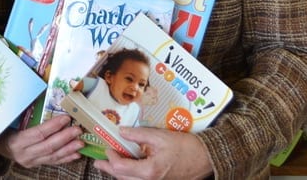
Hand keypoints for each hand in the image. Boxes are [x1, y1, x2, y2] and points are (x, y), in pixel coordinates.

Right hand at [0, 115, 83, 167]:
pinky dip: (65, 158)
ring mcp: (30, 161)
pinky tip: (76, 154)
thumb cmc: (3, 129)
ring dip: (68, 149)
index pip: (38, 134)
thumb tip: (41, 96)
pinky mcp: (35, 164)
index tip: (66, 118)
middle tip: (78, 130)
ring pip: (52, 156)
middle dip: (65, 138)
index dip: (53, 126)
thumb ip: (23, 112)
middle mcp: (24, 154)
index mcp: (16, 141)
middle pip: (48, 146)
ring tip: (81, 143)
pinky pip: (52, 162)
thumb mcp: (9, 121)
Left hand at [93, 125, 212, 178]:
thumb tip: (121, 131)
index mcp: (148, 171)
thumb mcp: (160, 136)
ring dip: (120, 173)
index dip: (110, 157)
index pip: (120, 167)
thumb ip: (138, 135)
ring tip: (112, 164)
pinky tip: (130, 167)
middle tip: (99, 163)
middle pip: (123, 178)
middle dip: (109, 169)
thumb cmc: (186, 147)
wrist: (207, 159)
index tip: (106, 148)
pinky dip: (131, 176)